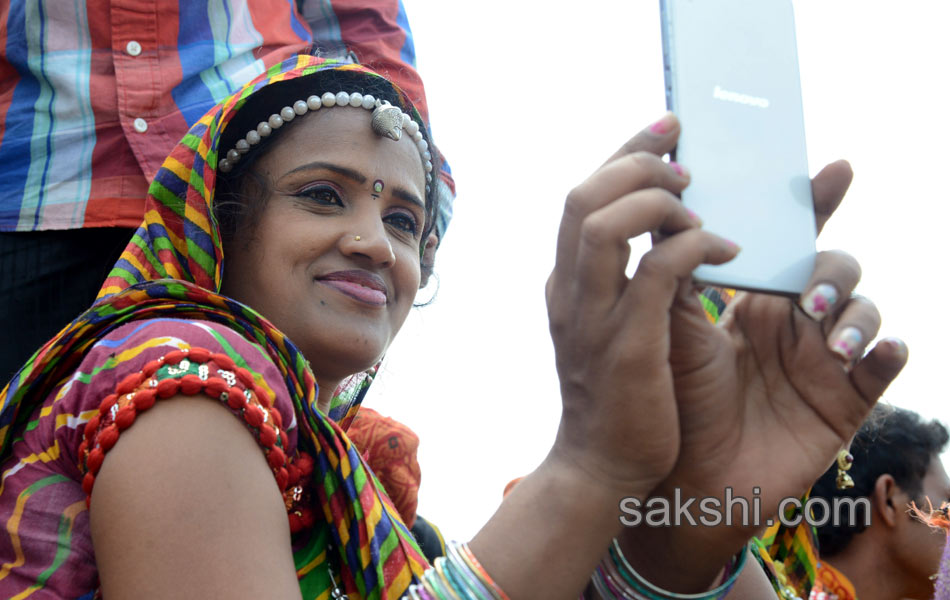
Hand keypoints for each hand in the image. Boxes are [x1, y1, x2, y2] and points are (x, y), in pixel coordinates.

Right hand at [545, 113, 738, 499]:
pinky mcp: (628, 347)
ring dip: (657, 200)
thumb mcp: (607, 325)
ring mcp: (592, 318)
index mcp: (564, 281)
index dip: (624, 150)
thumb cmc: (616, 394)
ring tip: (699, 206)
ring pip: (605, 223)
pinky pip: (658, 272)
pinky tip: (727, 252)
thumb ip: (622, 277)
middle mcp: (568, 291)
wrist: (600, 467)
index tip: (668, 126)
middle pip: (583, 195)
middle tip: (687, 165)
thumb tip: (664, 229)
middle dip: (638, 162)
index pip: (581, 195)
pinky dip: (694, 247)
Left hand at [617, 119, 907, 591]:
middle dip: (829, 272)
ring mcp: (822, 361)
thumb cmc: (674, 399)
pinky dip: (887, 352)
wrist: (682, 475)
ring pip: (862, 311)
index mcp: (754, 300)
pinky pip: (882, 369)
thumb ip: (673, 271)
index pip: (791, 244)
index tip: (835, 170)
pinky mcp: (844, 401)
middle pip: (834, 270)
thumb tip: (669, 207)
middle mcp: (794, 324)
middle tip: (804, 297)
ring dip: (854, 314)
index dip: (816, 206)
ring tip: (827, 341)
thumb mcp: (670, 327)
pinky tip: (876, 353)